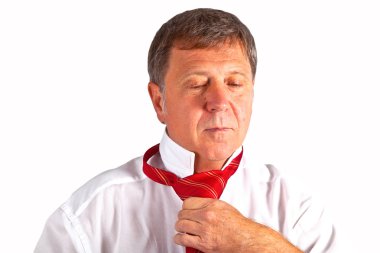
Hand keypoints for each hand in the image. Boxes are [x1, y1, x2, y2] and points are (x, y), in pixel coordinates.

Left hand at [174, 197, 301, 252]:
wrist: (245, 239)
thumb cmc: (238, 225)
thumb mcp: (224, 207)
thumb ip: (209, 204)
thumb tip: (197, 205)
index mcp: (212, 205)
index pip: (188, 202)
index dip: (186, 207)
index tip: (186, 210)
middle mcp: (207, 216)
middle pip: (182, 214)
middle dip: (182, 218)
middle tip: (184, 220)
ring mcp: (204, 230)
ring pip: (180, 225)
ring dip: (180, 228)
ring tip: (183, 229)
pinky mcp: (203, 243)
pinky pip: (182, 239)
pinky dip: (179, 238)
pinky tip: (182, 238)